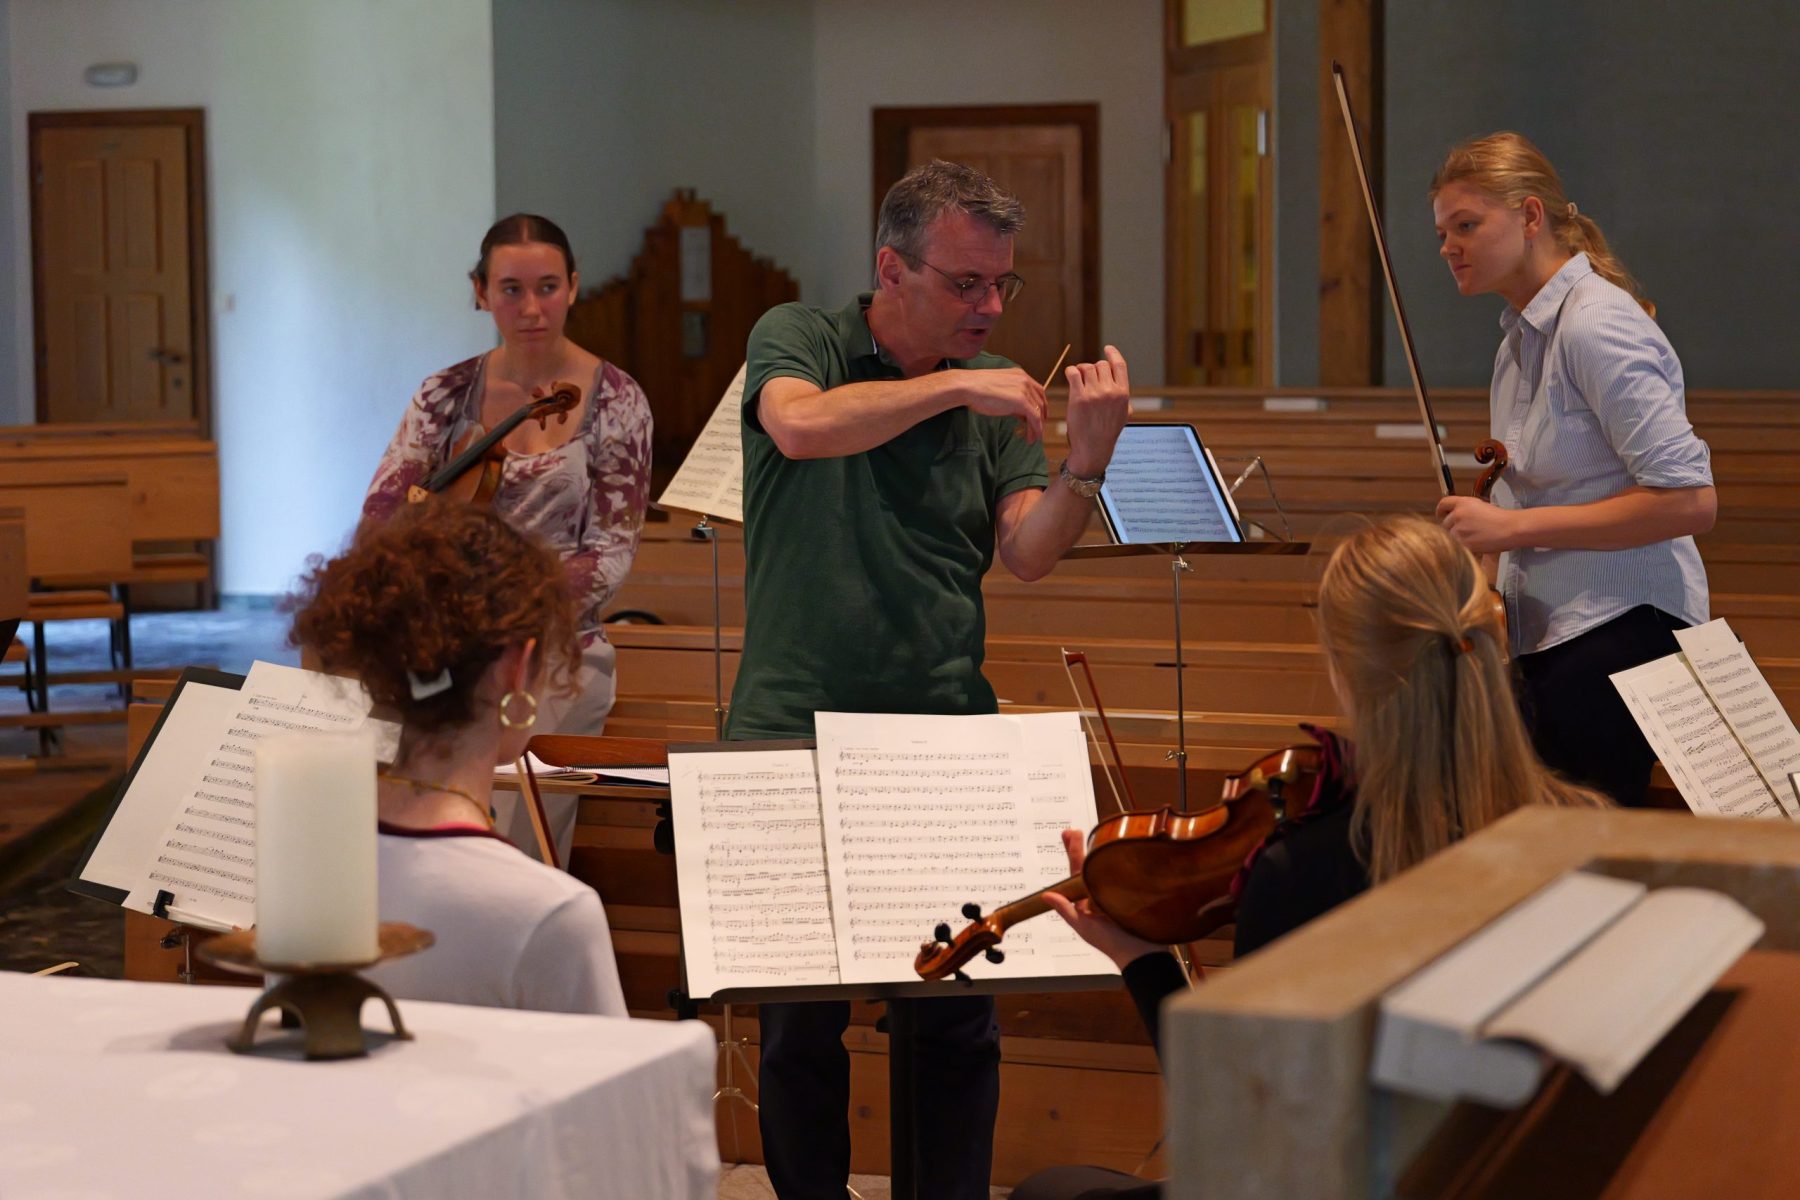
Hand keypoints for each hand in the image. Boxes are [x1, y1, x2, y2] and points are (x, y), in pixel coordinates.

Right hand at [955, 368, 1046, 442]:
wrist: (967, 386)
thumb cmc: (976, 388)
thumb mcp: (999, 390)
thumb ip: (1012, 400)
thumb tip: (1020, 414)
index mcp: (1019, 374)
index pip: (1038, 390)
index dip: (1041, 404)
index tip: (1040, 415)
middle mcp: (1025, 380)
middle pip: (1040, 401)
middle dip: (1041, 417)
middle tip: (1038, 429)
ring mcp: (1024, 390)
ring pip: (1038, 412)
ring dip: (1038, 427)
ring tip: (1033, 438)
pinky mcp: (1021, 401)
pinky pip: (1034, 418)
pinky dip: (1036, 429)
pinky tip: (1032, 437)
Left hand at [1041, 828, 1164, 969]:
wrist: (1142, 954)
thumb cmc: (1113, 944)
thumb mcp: (1085, 927)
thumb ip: (1066, 910)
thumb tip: (1046, 895)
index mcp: (1089, 899)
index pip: (1078, 870)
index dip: (1073, 851)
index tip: (1067, 834)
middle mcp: (1102, 892)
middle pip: (1089, 864)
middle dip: (1079, 846)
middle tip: (1072, 830)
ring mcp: (1119, 890)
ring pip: (1108, 866)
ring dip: (1101, 849)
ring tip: (1086, 835)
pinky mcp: (1136, 890)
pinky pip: (1129, 872)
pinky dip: (1124, 860)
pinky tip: (1119, 848)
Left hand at [1062, 346, 1131, 476]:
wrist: (1093, 449)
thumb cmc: (1106, 433)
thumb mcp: (1123, 415)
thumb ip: (1124, 400)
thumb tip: (1123, 393)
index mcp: (1123, 393)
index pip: (1120, 365)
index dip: (1113, 354)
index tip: (1107, 348)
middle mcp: (1110, 391)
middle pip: (1101, 365)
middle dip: (1093, 368)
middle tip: (1088, 377)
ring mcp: (1095, 394)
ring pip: (1086, 368)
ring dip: (1081, 371)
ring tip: (1078, 380)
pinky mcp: (1079, 397)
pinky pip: (1073, 373)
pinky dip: (1071, 371)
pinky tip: (1070, 376)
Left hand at [1437, 495, 1521, 554]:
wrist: (1510, 528)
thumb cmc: (1500, 517)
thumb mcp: (1480, 505)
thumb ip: (1464, 509)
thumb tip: (1453, 516)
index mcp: (1462, 503)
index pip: (1443, 504)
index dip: (1441, 510)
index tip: (1441, 515)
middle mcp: (1458, 515)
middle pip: (1444, 523)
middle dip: (1452, 527)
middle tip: (1465, 530)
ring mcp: (1459, 530)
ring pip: (1450, 536)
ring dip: (1457, 538)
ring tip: (1473, 537)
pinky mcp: (1464, 543)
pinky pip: (1457, 546)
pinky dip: (1464, 546)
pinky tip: (1475, 543)